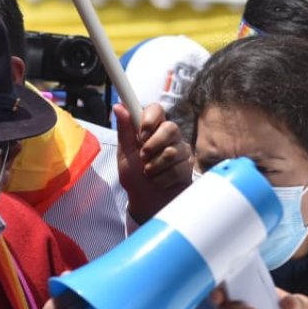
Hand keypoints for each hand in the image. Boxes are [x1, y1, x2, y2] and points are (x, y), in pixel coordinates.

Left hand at [115, 103, 191, 222]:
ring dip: (155, 167)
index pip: (156, 109)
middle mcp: (169, 137)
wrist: (146, 202)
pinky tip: (160, 181)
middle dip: (153, 146)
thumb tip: (118, 107)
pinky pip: (179, 168)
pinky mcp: (189, 166)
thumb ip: (124, 131)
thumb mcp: (124, 154)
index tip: (141, 134)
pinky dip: (163, 178)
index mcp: (151, 130)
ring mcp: (181, 151)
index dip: (150, 119)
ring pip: (173, 151)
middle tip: (143, 158)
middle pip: (171, 128)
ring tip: (149, 173)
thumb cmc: (134, 177)